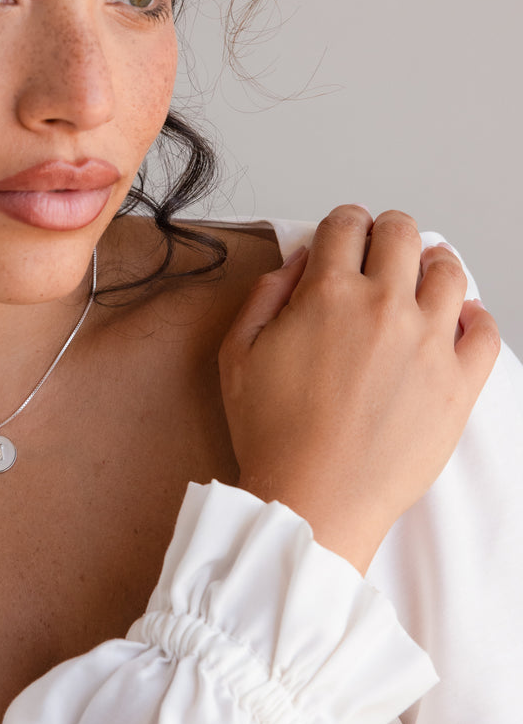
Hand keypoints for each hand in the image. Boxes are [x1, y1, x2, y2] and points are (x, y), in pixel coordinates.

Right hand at [218, 206, 499, 573]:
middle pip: (402, 233)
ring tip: (420, 279)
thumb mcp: (237, 355)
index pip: (345, 225)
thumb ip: (265, 296)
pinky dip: (474, 315)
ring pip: (449, 271)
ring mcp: (429, 343)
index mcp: (328, 295)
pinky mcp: (459, 383)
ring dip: (431, 264)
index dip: (341, 223)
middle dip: (388, 230)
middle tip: (381, 246)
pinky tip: (456, 322)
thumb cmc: (271, 434)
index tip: (342, 234)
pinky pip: (487, 329)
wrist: (313, 500)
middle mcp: (384, 307)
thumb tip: (297, 264)